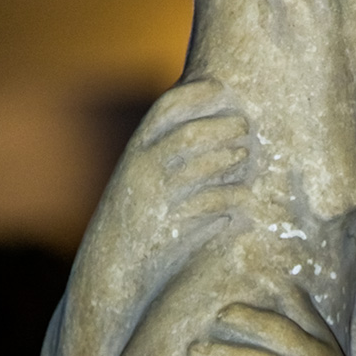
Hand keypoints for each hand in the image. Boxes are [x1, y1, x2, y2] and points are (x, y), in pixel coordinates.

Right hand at [129, 89, 250, 229]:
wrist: (112, 268)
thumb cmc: (133, 223)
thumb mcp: (141, 182)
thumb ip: (167, 158)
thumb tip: (212, 136)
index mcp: (135, 151)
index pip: (164, 108)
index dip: (193, 93)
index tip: (219, 86)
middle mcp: (143, 168)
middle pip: (189, 135)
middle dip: (221, 127)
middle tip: (244, 126)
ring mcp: (157, 197)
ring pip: (201, 167)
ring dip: (228, 159)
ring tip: (243, 155)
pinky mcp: (172, 223)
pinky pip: (210, 203)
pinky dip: (230, 197)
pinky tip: (243, 196)